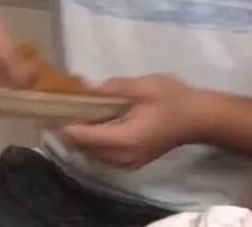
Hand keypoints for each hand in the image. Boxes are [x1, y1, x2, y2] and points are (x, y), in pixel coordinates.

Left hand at [62, 74, 200, 169]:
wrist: (198, 118)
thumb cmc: (173, 100)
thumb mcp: (143, 86)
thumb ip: (113, 88)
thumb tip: (88, 88)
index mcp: (124, 140)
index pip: (83, 137)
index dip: (65, 122)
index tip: (53, 105)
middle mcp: (121, 158)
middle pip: (83, 147)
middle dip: (70, 127)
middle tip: (61, 102)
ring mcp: (126, 164)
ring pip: (91, 153)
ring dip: (81, 134)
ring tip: (74, 108)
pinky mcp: (130, 161)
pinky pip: (102, 153)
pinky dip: (93, 139)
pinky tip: (93, 119)